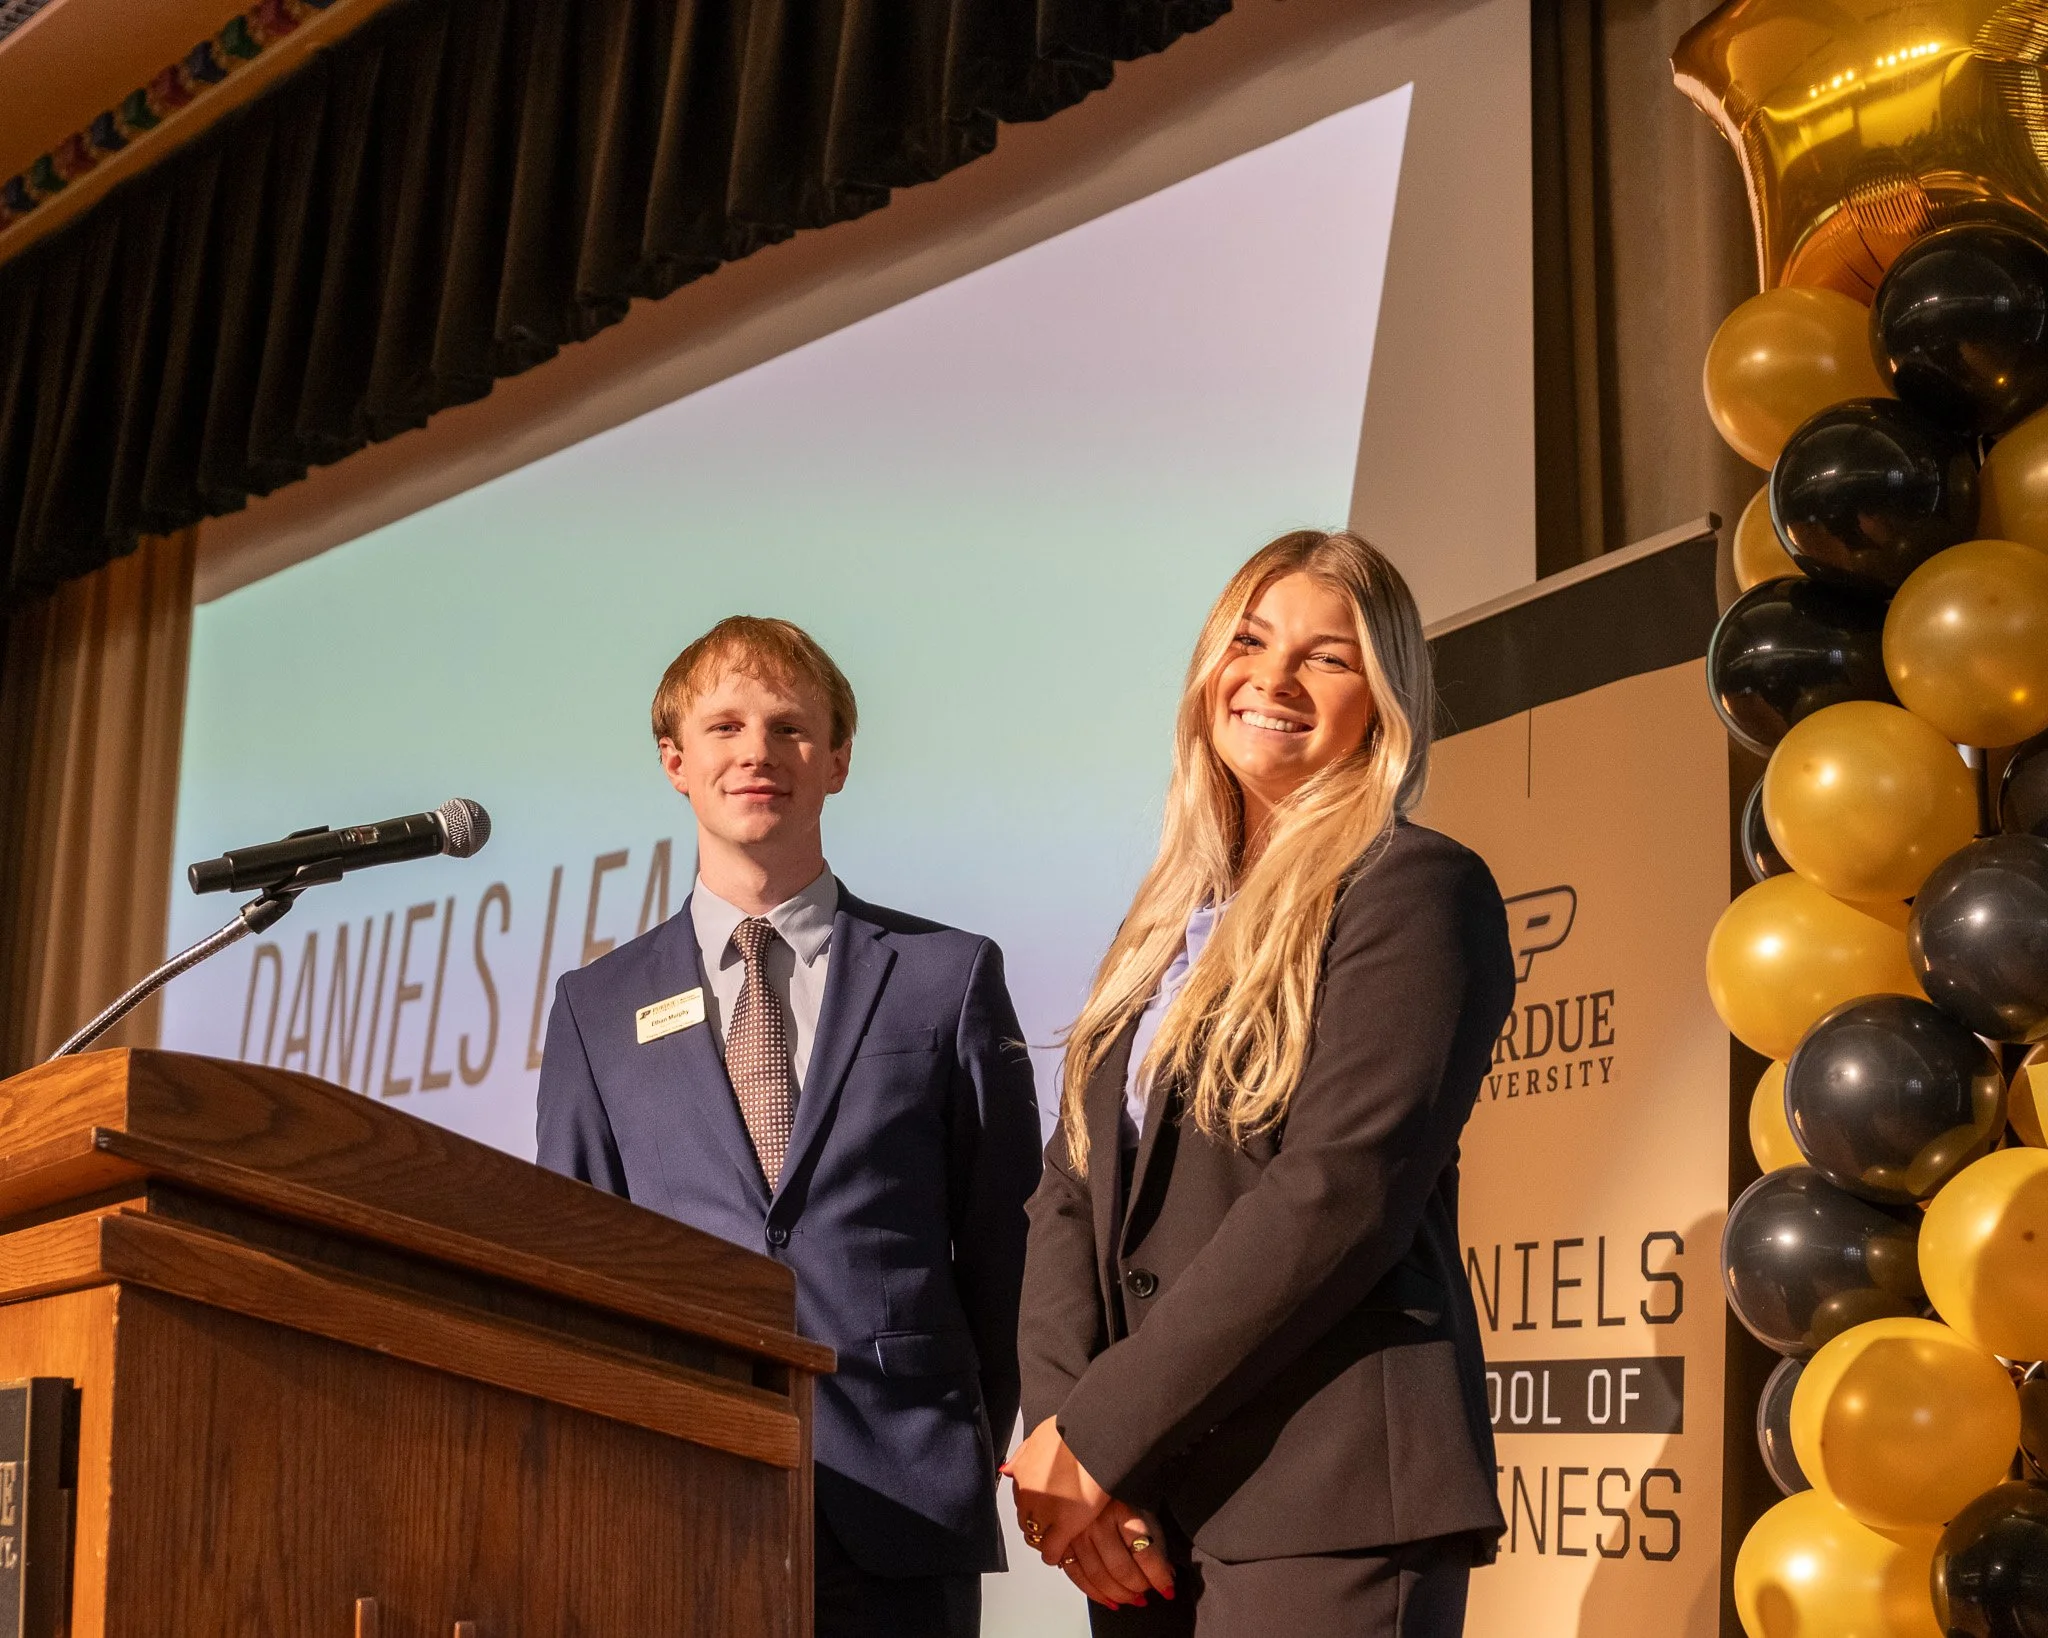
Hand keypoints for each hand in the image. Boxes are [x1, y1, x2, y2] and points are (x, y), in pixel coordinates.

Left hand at [1001, 1416, 1111, 1567]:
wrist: (1096, 1437)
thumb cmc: (1074, 1432)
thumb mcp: (1040, 1435)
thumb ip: (1023, 1455)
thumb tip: (1007, 1470)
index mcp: (1022, 1473)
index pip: (1020, 1499)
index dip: (1032, 1505)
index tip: (1041, 1508)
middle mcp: (1029, 1494)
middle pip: (1025, 1519)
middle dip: (1036, 1522)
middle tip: (1051, 1524)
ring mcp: (1045, 1511)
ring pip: (1036, 1536)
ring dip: (1044, 1537)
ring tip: (1057, 1538)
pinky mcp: (1065, 1525)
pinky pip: (1052, 1550)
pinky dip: (1054, 1555)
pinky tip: (1060, 1555)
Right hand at [1059, 1501, 1174, 1609]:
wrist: (1087, 1483)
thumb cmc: (1120, 1499)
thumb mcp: (1143, 1511)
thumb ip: (1156, 1543)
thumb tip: (1165, 1574)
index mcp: (1121, 1509)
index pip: (1144, 1552)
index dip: (1159, 1576)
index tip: (1168, 1589)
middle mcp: (1096, 1522)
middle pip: (1120, 1569)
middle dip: (1139, 1587)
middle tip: (1148, 1592)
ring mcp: (1076, 1535)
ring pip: (1099, 1577)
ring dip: (1121, 1595)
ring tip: (1134, 1598)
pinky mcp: (1062, 1546)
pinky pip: (1078, 1578)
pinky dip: (1097, 1595)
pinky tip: (1112, 1601)